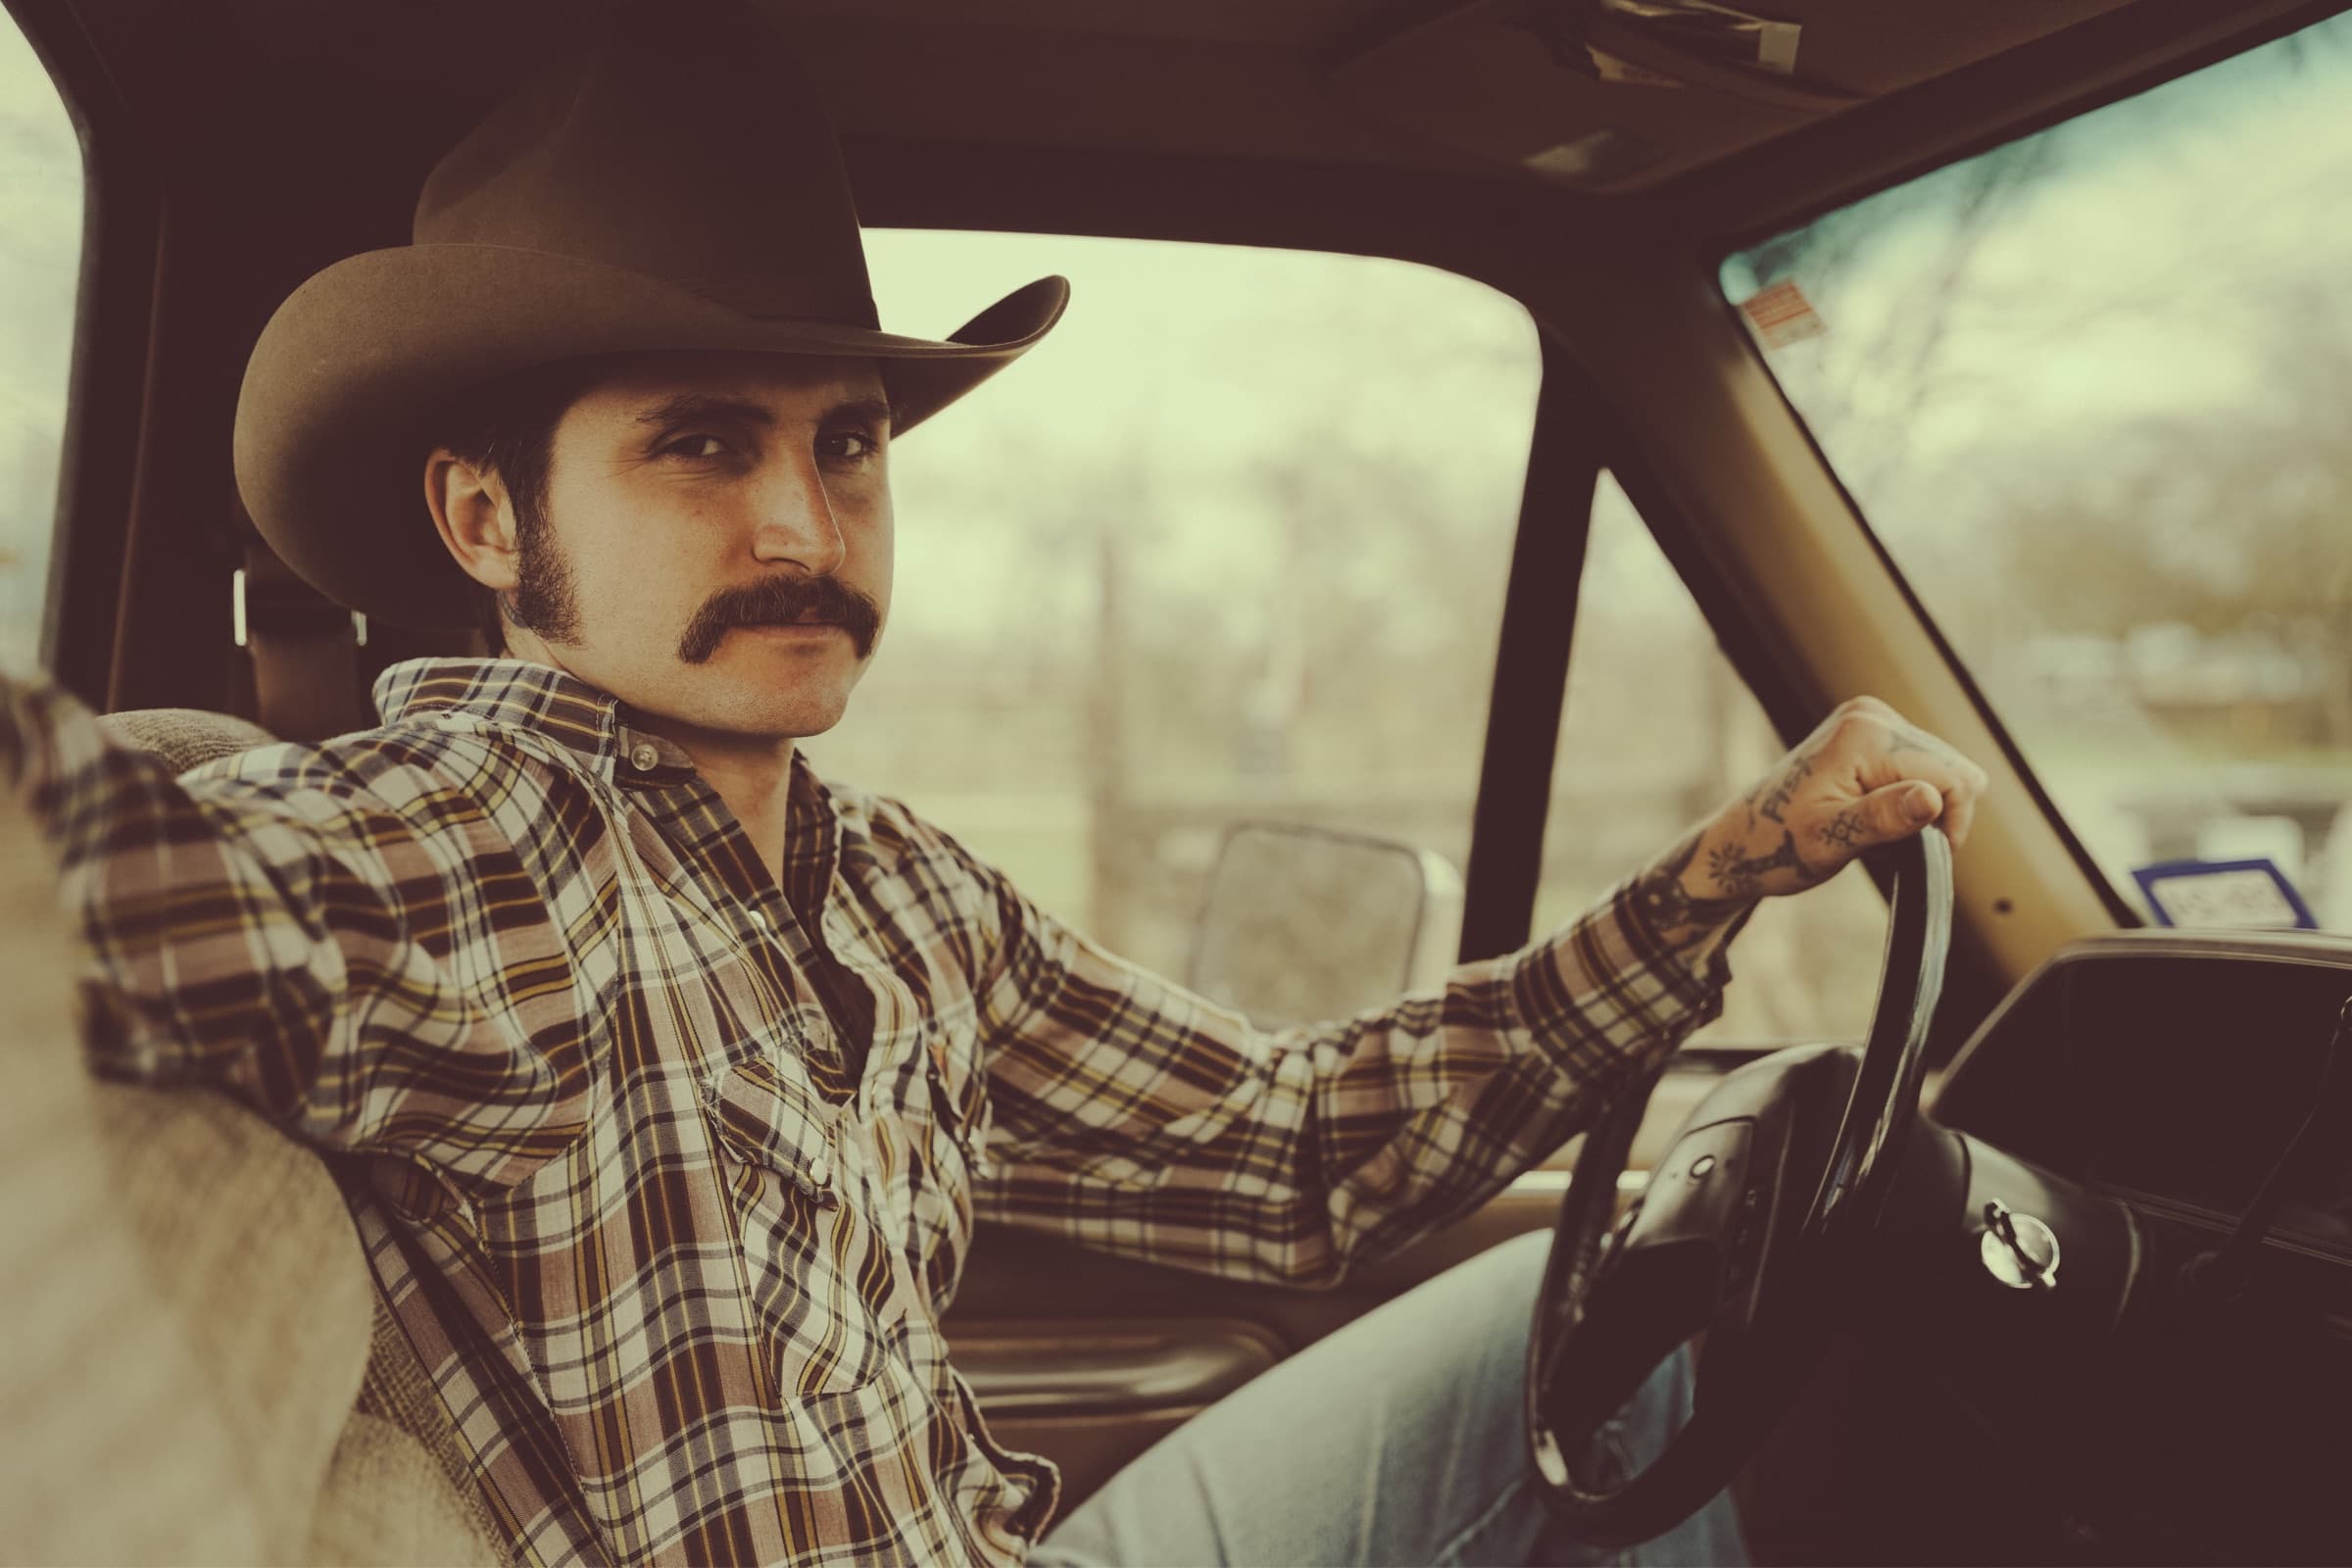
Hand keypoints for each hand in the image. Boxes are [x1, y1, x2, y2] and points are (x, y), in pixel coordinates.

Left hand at [1632, 697, 1987, 944]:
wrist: (1739, 844)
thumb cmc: (1776, 846)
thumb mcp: (1830, 841)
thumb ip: (1883, 818)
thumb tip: (1932, 799)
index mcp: (1866, 733)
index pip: (1953, 776)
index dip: (1950, 824)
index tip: (1922, 855)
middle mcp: (1872, 715)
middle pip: (1953, 770)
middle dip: (1935, 815)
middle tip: (1888, 846)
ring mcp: (1870, 722)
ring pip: (1942, 772)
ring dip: (1921, 811)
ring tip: (1876, 834)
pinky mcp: (1870, 736)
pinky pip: (1922, 770)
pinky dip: (1909, 802)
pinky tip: (1874, 819)